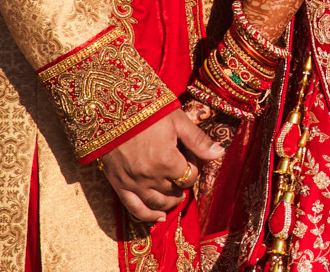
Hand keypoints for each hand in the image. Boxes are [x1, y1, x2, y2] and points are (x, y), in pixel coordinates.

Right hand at [98, 111, 224, 222]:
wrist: (110, 111)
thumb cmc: (147, 112)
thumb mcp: (177, 121)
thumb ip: (198, 140)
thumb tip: (219, 153)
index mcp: (167, 160)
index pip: (189, 176)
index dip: (193, 167)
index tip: (188, 156)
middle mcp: (151, 176)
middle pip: (174, 190)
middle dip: (182, 182)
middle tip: (181, 171)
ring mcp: (133, 183)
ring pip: (157, 202)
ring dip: (170, 202)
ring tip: (176, 196)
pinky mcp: (118, 185)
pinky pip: (134, 208)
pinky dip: (148, 216)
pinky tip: (159, 217)